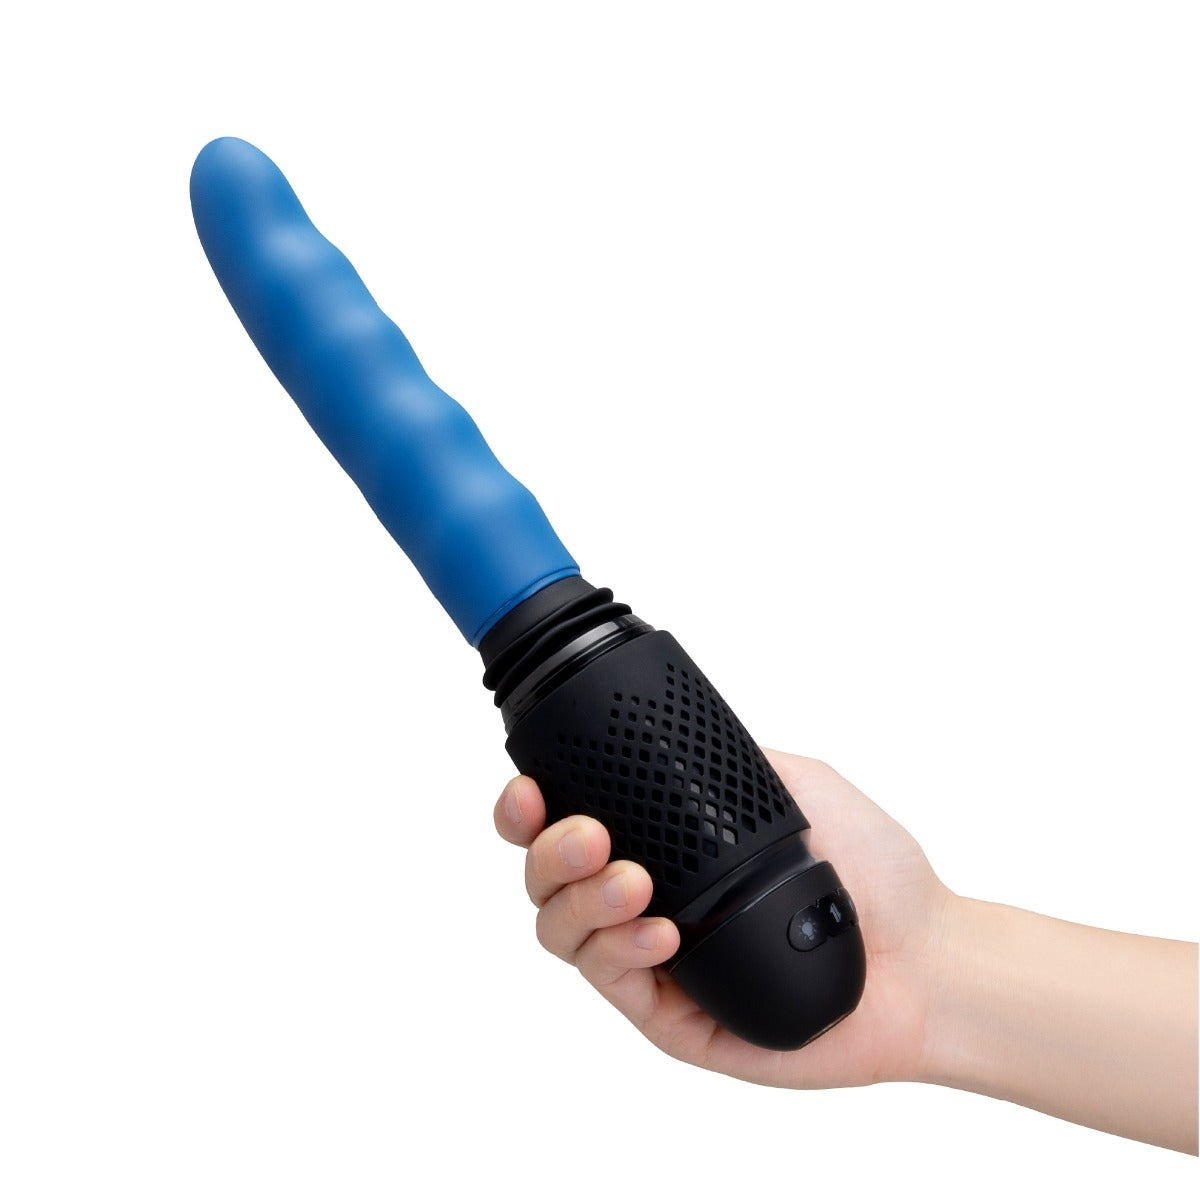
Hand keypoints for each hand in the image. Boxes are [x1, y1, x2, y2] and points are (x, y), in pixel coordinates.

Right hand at [494, 747, 954, 1088]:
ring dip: (581, 898)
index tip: (532, 786)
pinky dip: (621, 950)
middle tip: (588, 833)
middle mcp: (644, 899)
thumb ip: (728, 756)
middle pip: (545, 878)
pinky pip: (613, 983)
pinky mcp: (670, 1018)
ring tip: (633, 881)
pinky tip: (660, 932)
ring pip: (562, 931)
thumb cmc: (871, 872)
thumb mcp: (795, 782)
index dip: (532, 806)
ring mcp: (652, 961)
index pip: (569, 821)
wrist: (924, 955)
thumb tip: (665, 728)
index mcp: (663, 844)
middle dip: (548, 849)